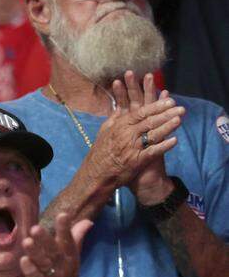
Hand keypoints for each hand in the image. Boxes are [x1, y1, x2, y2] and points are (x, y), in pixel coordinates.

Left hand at [20, 212, 92, 276]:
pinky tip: (23, 261)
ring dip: (35, 253)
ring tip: (27, 241)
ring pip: (44, 264)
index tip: (63, 214)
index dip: (66, 228)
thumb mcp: (72, 260)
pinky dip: (30, 271)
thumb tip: (87, 221)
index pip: (69, 241)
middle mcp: (64, 267)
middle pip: (54, 251)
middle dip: (45, 239)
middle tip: (35, 227)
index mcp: (71, 258)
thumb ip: (76, 240)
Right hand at [81, 71, 182, 195]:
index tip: (170, 101)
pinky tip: (175, 140)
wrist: (95, 175)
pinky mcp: (137, 161)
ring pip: (153, 134)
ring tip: (180, 120)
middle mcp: (127, 135)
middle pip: (149, 121)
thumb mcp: (104, 131)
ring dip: (167, 127)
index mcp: (120, 126)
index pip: (141, 113)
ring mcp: (132, 148)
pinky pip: (153, 152)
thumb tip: (120, 106)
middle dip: (166, 114)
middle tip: (181, 108)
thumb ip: (114, 118)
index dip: (156, 106)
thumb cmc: (100, 152)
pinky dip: (164, 146)